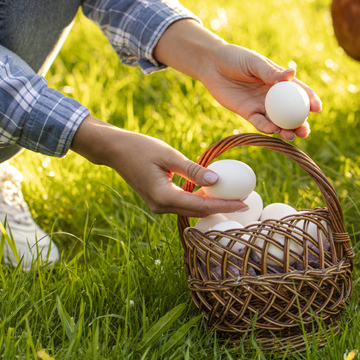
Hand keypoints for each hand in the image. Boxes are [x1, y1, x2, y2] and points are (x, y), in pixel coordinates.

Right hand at [70, 116, 247, 216]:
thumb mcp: (169, 156)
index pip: (201, 206)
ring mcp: (158, 206)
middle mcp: (160, 207)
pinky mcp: (159, 200)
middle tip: (245, 204)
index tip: (244, 204)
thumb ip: (193, 170)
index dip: (225, 205)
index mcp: (163, 197)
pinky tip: (214, 194)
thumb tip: (217, 180)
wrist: (114, 150)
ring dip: (212, 206)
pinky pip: (183, 204)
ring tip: (234, 200)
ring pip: (191, 210)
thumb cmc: (140, 148)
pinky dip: (199, 201)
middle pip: (198, 212)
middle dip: (222, 209)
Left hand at [154, 19, 321, 140]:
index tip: (317, 109)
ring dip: (287, 130)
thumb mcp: (254, 63)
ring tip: (292, 136)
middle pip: (292, 112)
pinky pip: (260, 123)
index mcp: (280, 81)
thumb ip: (271, 72)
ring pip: (279, 122)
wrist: (211, 65)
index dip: (310, 101)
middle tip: (305, 131)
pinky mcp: (248, 113)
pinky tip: (272, 130)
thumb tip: (292, 73)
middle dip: (301, 123)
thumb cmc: (235, 58)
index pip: (300, 92)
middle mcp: (274, 96)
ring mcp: (262, 106)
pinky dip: (267, 128)